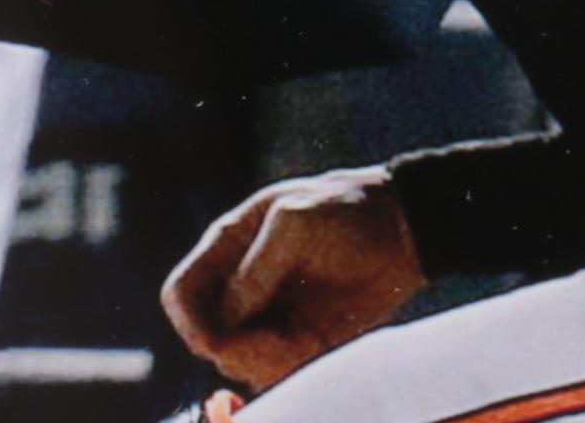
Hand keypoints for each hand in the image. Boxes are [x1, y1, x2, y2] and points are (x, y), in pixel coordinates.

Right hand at [163, 169, 426, 392]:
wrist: (404, 231)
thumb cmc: (346, 211)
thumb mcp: (296, 224)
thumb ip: (256, 269)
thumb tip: (226, 320)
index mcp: (228, 248)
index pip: (179, 295)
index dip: (189, 324)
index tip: (218, 342)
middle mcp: (241, 287)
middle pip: (208, 338)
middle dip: (237, 350)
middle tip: (278, 342)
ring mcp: (270, 317)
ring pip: (240, 363)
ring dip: (266, 363)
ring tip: (304, 341)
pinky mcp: (300, 341)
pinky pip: (277, 373)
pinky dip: (290, 369)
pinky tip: (316, 345)